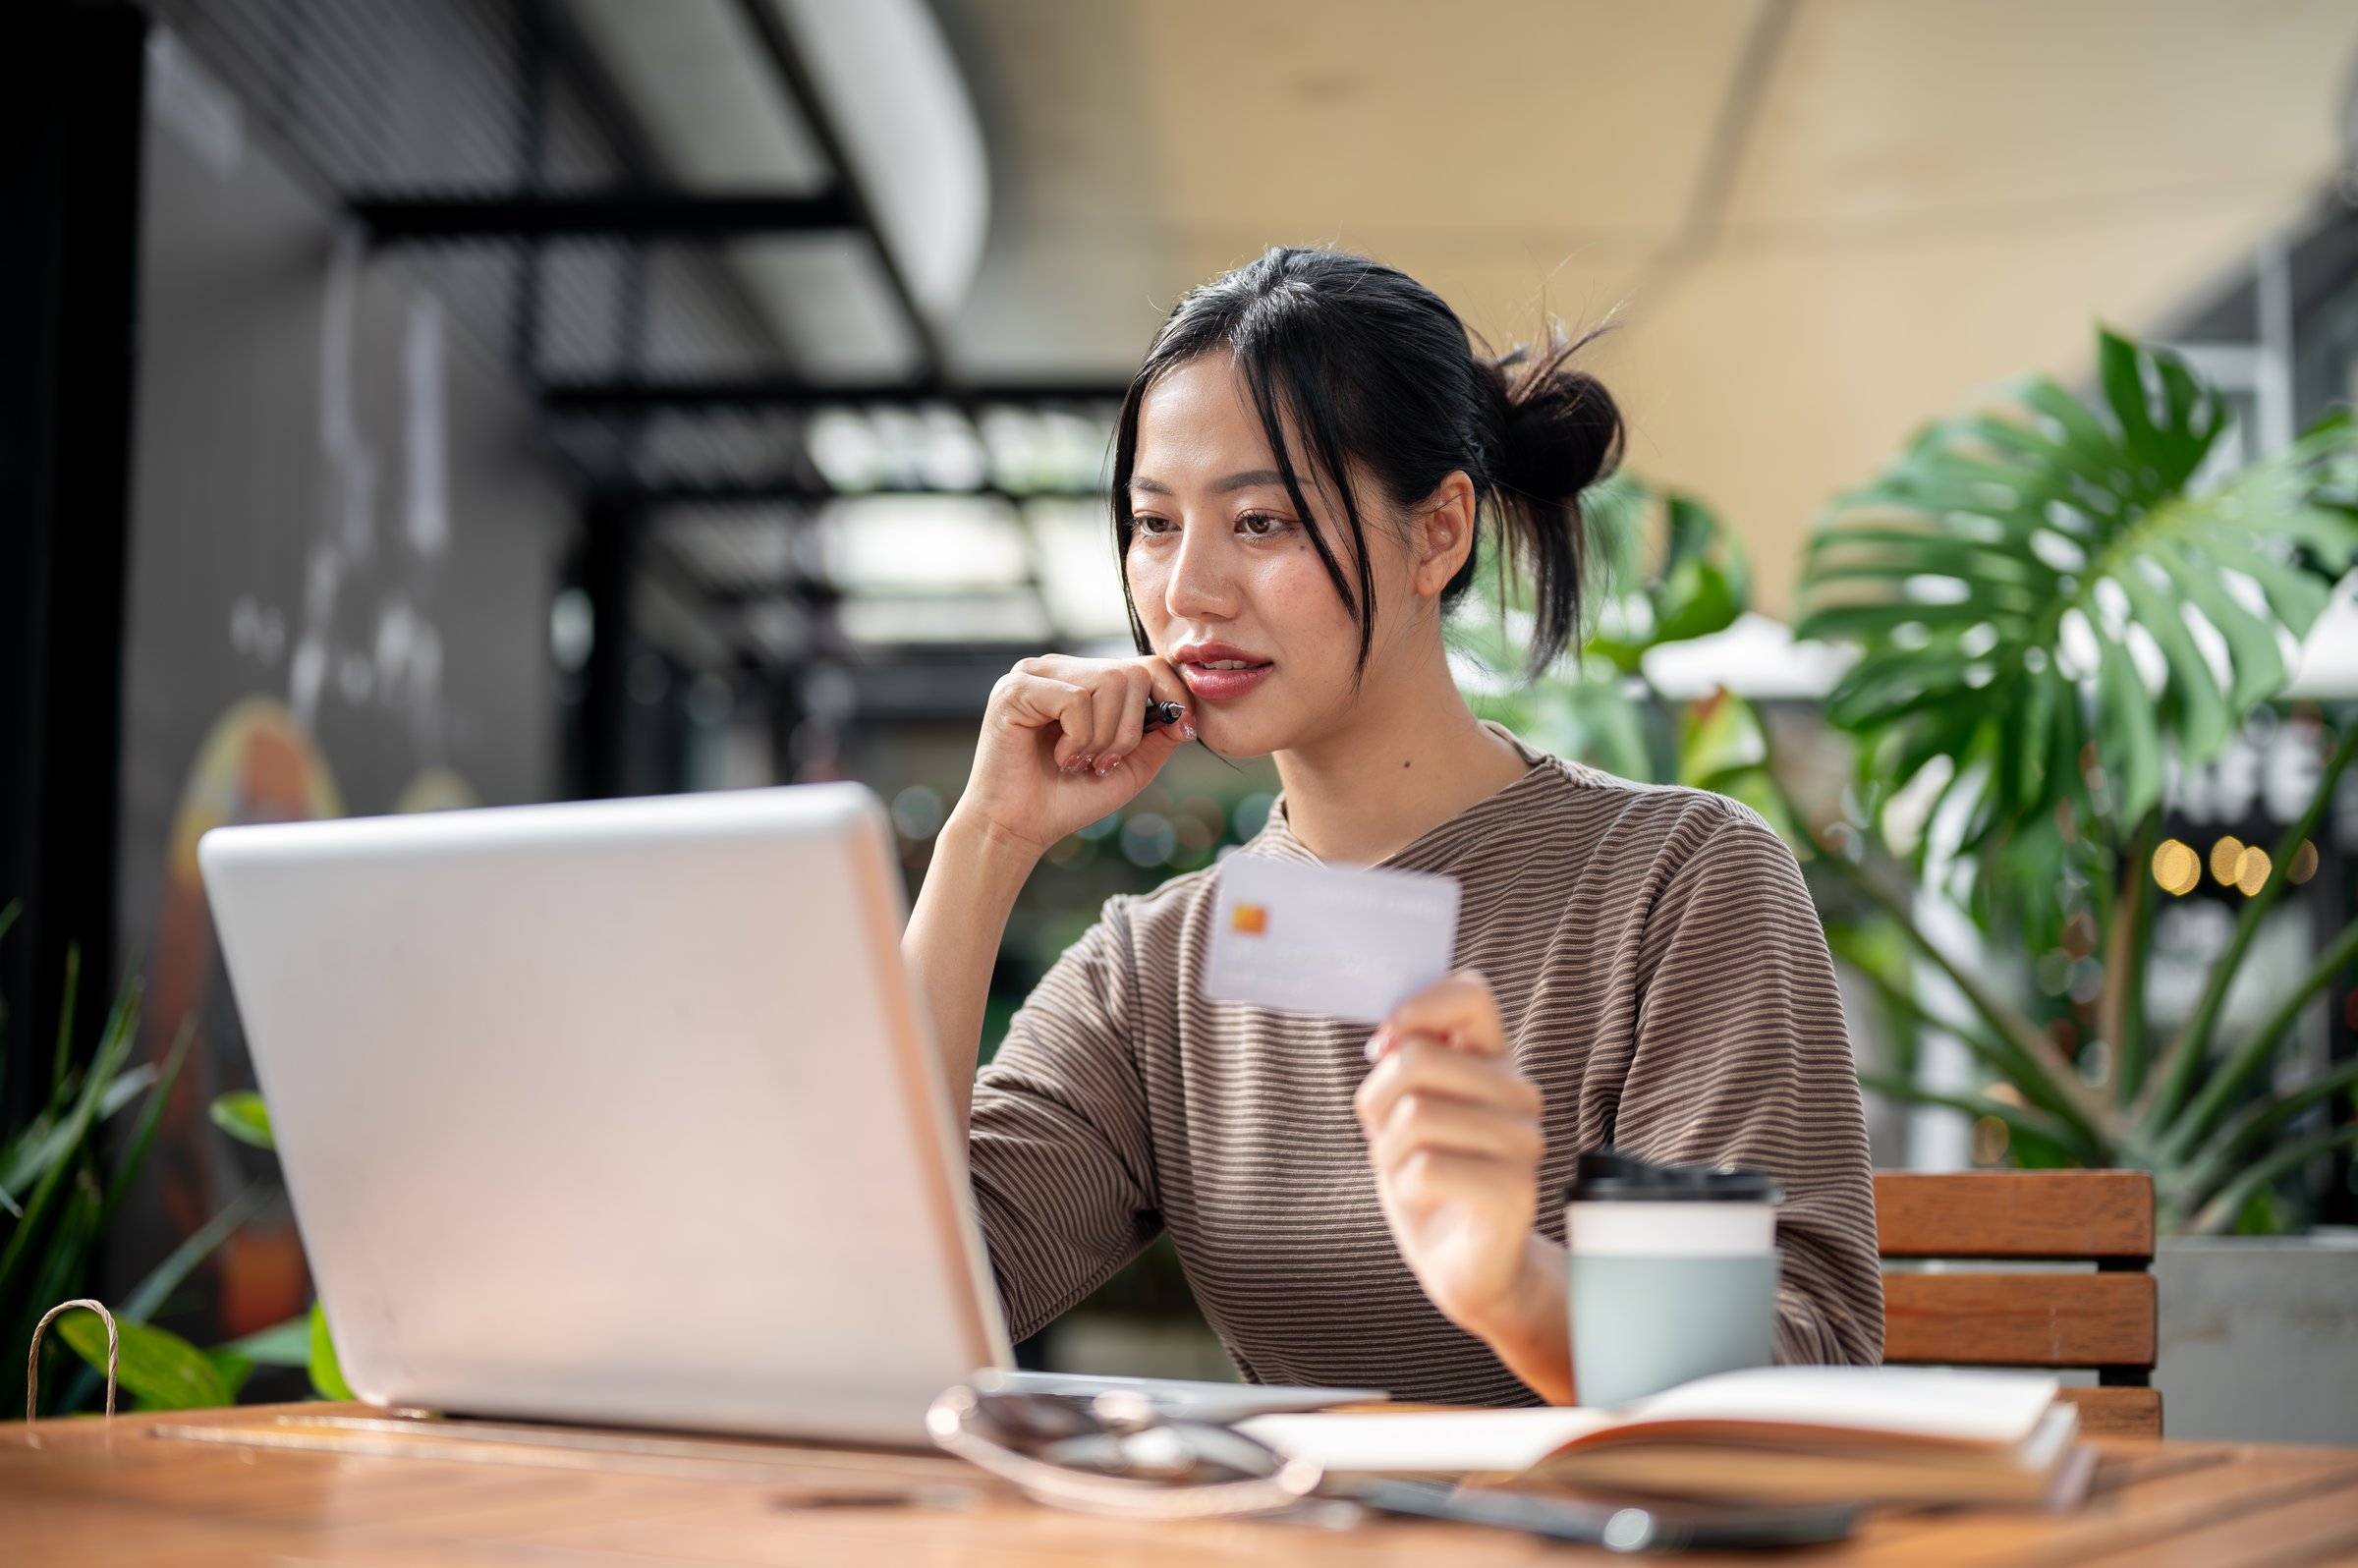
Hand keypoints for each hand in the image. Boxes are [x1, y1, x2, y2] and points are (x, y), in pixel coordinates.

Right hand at [951, 653, 1195, 855]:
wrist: (1018, 828)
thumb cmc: (1067, 798)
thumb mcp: (1129, 768)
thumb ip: (1158, 736)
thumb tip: (1183, 712)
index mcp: (1085, 680)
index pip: (1145, 663)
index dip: (1173, 695)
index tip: (1183, 732)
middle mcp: (1060, 668)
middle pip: (1131, 673)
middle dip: (1130, 730)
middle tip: (1102, 763)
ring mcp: (1035, 673)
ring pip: (1108, 683)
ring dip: (1102, 737)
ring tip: (1076, 762)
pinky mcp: (1016, 689)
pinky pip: (1076, 700)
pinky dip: (1077, 739)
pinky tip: (1058, 757)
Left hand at [1354, 971, 1549, 1339]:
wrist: (1463, 1262)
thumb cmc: (1429, 1178)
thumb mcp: (1404, 1108)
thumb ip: (1404, 1061)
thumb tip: (1388, 1040)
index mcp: (1494, 1060)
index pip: (1469, 993)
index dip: (1415, 1011)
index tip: (1384, 1049)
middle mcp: (1518, 1093)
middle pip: (1418, 1059)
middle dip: (1378, 1102)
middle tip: (1387, 1138)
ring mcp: (1523, 1141)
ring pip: (1416, 1115)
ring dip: (1387, 1150)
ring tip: (1407, 1170)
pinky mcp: (1515, 1191)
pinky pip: (1426, 1167)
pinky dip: (1404, 1184)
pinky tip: (1424, 1198)